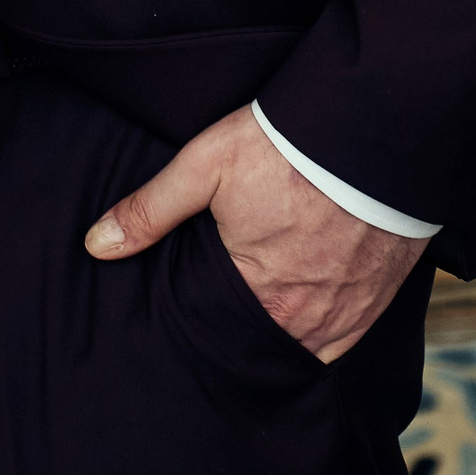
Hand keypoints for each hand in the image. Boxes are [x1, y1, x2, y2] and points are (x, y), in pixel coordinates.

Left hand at [82, 104, 428, 362]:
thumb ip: (150, 211)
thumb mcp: (204, 165)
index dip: (199, 327)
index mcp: (257, 295)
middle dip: (237, 337)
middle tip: (218, 317)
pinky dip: (321, 333)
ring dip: (280, 337)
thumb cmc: (286, 144)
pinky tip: (303, 315)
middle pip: (259, 346)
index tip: (188, 317)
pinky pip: (343, 340)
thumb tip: (97, 246)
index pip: (214, 335)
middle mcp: (305, 319)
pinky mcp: (378, 299)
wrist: (374, 126)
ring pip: (303, 348)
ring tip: (258, 315)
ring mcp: (348, 313)